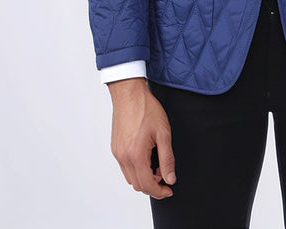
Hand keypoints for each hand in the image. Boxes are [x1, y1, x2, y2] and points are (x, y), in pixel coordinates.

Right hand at [108, 77, 175, 198]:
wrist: (129, 94)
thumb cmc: (146, 109)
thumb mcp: (164, 133)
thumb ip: (167, 159)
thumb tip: (170, 178)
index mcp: (136, 155)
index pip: (147, 185)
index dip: (160, 192)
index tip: (169, 189)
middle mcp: (123, 157)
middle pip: (138, 185)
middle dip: (153, 185)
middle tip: (165, 174)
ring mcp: (117, 153)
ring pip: (130, 177)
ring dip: (144, 177)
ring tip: (157, 162)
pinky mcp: (115, 147)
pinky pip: (125, 167)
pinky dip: (136, 168)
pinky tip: (146, 155)